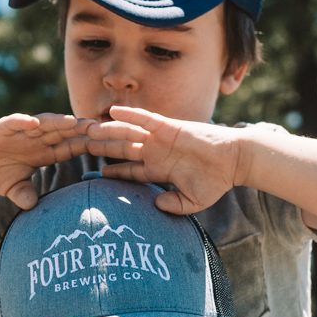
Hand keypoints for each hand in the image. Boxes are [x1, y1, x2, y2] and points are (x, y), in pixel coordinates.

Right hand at [0, 114, 94, 209]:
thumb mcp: (14, 189)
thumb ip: (26, 196)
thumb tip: (34, 207)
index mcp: (42, 151)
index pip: (69, 146)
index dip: (86, 145)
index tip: (105, 146)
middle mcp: (34, 138)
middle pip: (62, 132)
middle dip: (80, 129)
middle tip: (100, 128)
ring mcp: (18, 131)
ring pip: (42, 124)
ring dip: (57, 122)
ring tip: (73, 122)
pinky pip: (13, 123)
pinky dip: (22, 122)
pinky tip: (33, 122)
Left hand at [86, 107, 242, 213]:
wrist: (234, 161)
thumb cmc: (216, 181)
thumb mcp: (192, 201)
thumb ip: (173, 205)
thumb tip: (156, 205)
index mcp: (160, 169)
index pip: (131, 171)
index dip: (114, 172)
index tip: (97, 173)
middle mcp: (157, 152)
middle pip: (123, 150)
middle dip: (104, 149)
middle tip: (83, 147)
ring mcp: (161, 139)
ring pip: (129, 133)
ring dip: (109, 131)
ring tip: (90, 130)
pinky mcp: (170, 127)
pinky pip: (146, 119)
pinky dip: (130, 114)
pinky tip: (113, 112)